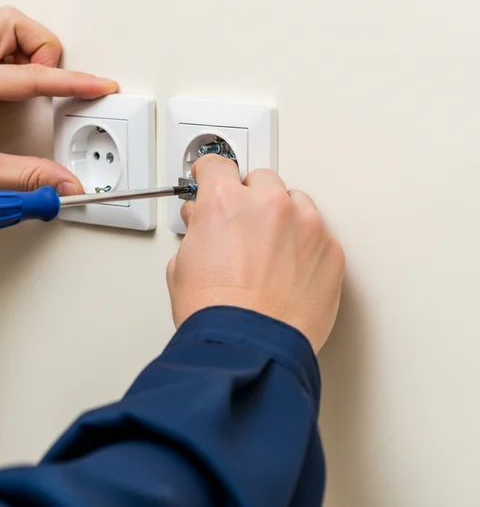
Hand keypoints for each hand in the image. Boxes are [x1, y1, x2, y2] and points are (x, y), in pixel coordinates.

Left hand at [0, 7, 117, 222]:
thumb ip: (31, 179)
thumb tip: (64, 181)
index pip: (32, 75)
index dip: (73, 82)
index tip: (98, 85)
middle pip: (10, 24)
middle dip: (41, 44)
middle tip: (52, 78)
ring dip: (21, 45)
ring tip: (34, 78)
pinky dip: (6, 58)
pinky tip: (12, 86)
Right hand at [166, 155, 344, 352]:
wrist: (250, 349)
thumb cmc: (216, 314)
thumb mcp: (182, 265)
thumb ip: (197, 232)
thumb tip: (203, 226)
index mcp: (226, 201)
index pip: (217, 165)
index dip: (210, 175)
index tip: (211, 179)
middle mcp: (269, 205)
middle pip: (261, 180)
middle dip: (249, 199)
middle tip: (240, 227)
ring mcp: (307, 226)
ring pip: (295, 203)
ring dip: (281, 219)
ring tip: (267, 254)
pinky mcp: (332, 252)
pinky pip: (318, 235)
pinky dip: (305, 247)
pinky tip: (287, 272)